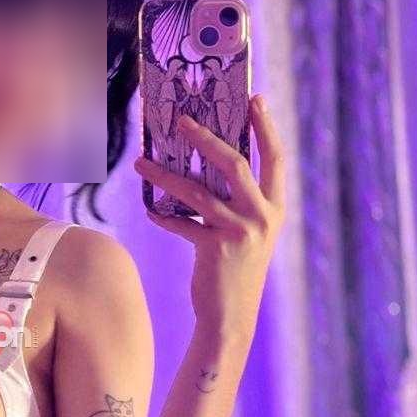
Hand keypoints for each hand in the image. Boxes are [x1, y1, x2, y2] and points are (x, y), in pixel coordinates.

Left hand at [134, 95, 284, 343]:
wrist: (232, 317)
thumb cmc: (236, 271)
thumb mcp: (248, 233)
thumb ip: (238, 203)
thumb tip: (204, 166)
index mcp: (275, 208)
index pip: (275, 159)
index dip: (266, 127)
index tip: (255, 99)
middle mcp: (263, 216)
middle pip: (234, 164)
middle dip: (206, 138)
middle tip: (182, 120)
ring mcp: (240, 232)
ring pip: (197, 192)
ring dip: (165, 175)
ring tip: (141, 163)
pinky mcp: (215, 248)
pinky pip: (181, 223)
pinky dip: (163, 215)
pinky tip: (151, 210)